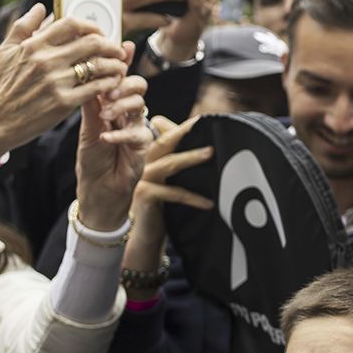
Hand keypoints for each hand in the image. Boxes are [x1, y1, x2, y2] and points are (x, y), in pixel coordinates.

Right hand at [0, 6, 131, 158]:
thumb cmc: (1, 86)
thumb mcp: (5, 52)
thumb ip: (24, 27)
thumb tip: (41, 7)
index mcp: (34, 46)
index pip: (72, 24)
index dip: (92, 25)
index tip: (100, 32)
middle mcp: (46, 61)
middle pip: (92, 42)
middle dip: (110, 44)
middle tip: (116, 49)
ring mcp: (56, 82)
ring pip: (99, 64)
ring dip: (115, 63)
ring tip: (119, 66)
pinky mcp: (64, 102)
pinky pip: (97, 87)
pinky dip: (109, 82)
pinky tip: (112, 83)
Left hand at [73, 53, 153, 231]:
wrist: (99, 189)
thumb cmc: (92, 158)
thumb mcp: (85, 128)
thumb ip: (89, 103)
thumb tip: (83, 74)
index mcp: (112, 103)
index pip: (120, 77)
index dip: (123, 61)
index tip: (122, 48)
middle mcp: (126, 112)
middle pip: (137, 85)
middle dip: (125, 82)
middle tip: (109, 88)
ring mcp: (136, 127)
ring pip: (140, 104)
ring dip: (122, 106)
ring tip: (105, 114)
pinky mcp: (142, 145)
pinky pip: (136, 132)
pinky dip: (119, 133)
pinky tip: (106, 135)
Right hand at [121, 116, 213, 299]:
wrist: (144, 235)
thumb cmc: (163, 206)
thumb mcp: (173, 181)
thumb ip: (182, 162)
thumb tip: (209, 147)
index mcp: (149, 156)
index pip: (164, 135)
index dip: (181, 125)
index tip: (203, 117)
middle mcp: (142, 164)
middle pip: (164, 142)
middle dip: (184, 131)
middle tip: (205, 122)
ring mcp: (141, 179)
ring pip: (168, 163)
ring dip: (191, 157)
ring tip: (211, 152)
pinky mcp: (145, 196)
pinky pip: (173, 193)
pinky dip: (193, 198)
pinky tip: (209, 203)